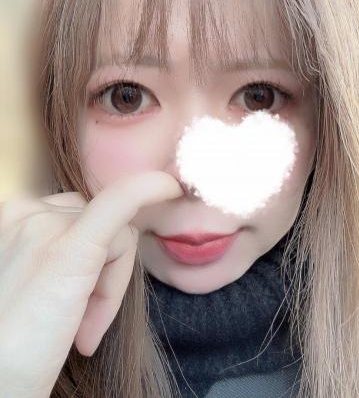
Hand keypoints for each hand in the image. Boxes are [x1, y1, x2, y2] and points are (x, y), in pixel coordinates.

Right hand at [0, 171, 182, 397]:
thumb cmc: (13, 345)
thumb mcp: (34, 283)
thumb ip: (57, 254)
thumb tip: (99, 251)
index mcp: (14, 219)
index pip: (74, 216)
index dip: (94, 255)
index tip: (85, 298)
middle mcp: (25, 213)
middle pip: (100, 220)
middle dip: (102, 270)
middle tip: (78, 324)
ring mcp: (44, 227)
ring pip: (118, 234)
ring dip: (109, 285)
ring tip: (79, 331)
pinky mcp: (70, 248)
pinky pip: (122, 201)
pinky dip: (149, 189)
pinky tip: (169, 187)